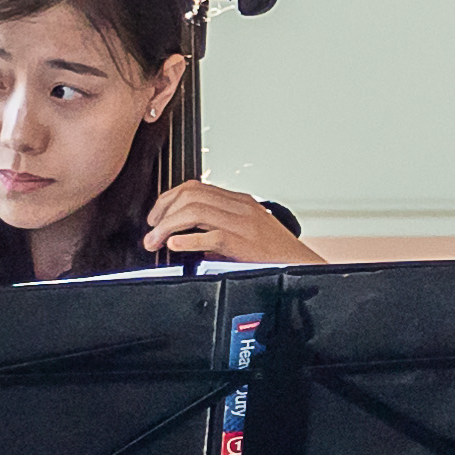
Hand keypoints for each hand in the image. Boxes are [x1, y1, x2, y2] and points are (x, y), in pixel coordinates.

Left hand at [143, 181, 319, 268]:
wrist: (302, 266)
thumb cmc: (275, 254)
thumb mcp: (247, 232)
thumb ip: (220, 228)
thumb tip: (186, 239)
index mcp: (239, 202)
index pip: (195, 187)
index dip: (168, 199)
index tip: (156, 216)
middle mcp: (240, 207)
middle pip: (190, 195)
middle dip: (162, 212)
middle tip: (151, 231)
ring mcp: (242, 224)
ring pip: (194, 211)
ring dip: (167, 227)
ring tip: (156, 242)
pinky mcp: (244, 243)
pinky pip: (210, 235)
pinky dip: (187, 239)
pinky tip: (175, 245)